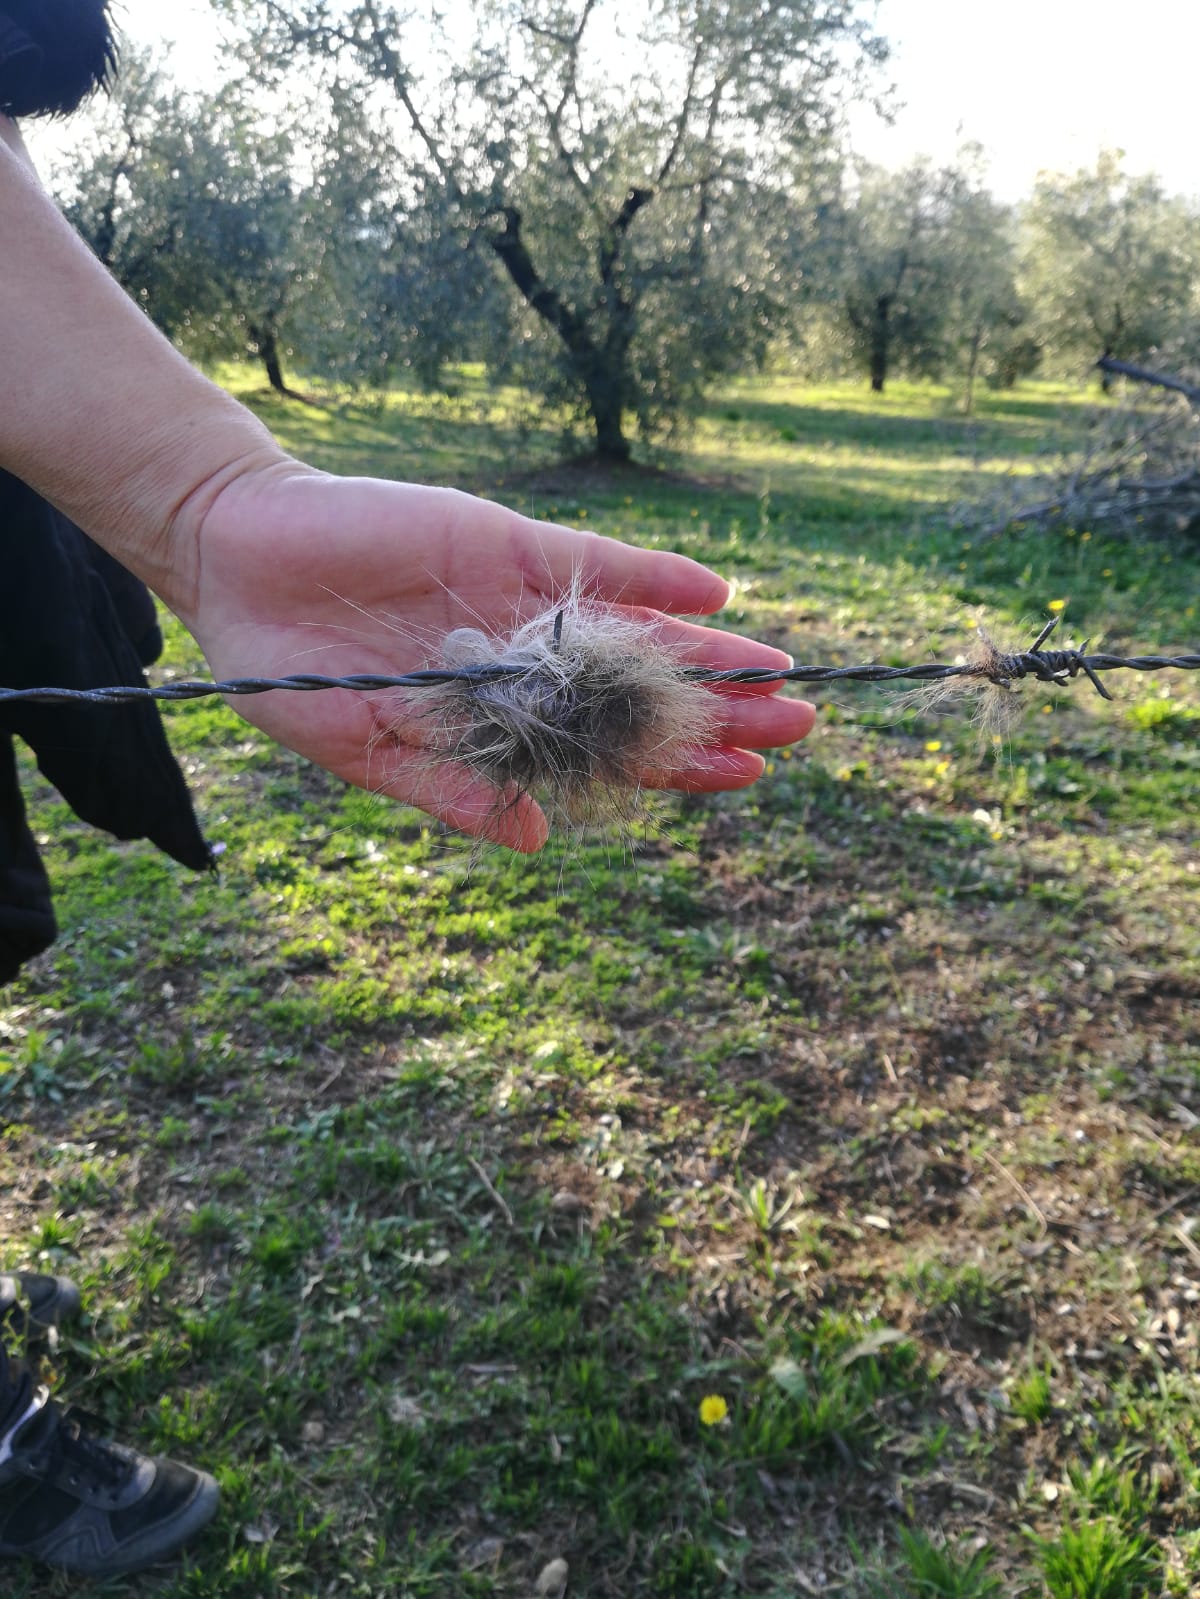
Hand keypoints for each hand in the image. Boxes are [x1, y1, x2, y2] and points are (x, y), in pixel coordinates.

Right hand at [180, 462, 815, 850]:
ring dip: (706, 652)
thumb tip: (537, 836)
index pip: (606, 751)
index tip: (747, 778)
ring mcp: (521, 602)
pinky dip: (654, 577)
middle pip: (641, 693)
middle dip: (718, 712)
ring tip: (780, 671)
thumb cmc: (285, 668)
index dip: (676, 765)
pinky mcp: (507, 543)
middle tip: (803, 726)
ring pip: (635, 629)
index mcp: (494, 720)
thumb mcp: (364, 748)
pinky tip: (717, 594)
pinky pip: (597, 562)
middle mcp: (524, 662)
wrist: (233, 558)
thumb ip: (450, 788)